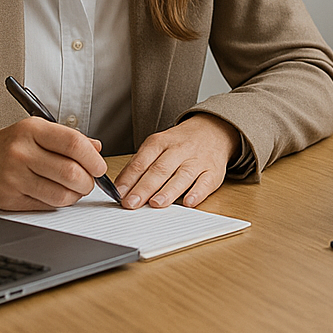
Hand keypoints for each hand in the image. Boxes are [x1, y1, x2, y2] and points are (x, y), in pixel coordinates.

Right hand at [0, 117, 106, 210]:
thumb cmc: (6, 145)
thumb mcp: (35, 131)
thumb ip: (67, 138)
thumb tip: (97, 149)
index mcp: (32, 129)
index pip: (73, 144)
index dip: (94, 159)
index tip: (99, 167)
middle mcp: (21, 152)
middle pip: (71, 172)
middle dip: (88, 182)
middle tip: (89, 182)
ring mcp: (13, 177)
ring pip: (61, 194)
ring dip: (75, 196)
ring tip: (73, 189)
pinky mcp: (7, 199)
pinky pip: (44, 206)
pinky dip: (57, 203)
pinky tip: (54, 194)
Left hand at [115, 113, 239, 209]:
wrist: (214, 129)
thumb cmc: (180, 143)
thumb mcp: (158, 145)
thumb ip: (140, 165)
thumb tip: (121, 189)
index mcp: (161, 142)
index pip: (142, 161)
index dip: (129, 178)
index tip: (118, 194)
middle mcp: (179, 150)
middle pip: (160, 169)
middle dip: (144, 187)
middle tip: (131, 203)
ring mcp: (198, 160)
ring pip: (182, 175)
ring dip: (168, 191)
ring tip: (156, 203)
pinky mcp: (213, 171)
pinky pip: (206, 182)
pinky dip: (198, 193)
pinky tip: (188, 202)